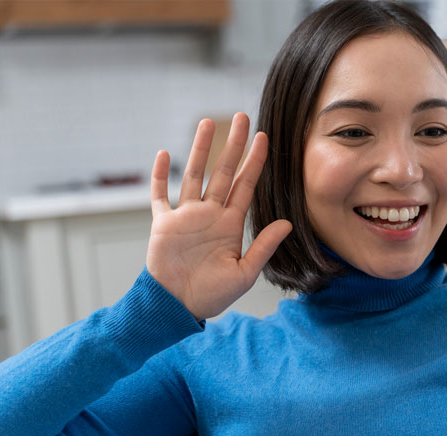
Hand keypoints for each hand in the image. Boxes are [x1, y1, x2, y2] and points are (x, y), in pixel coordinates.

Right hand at [146, 113, 291, 319]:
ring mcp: (186, 216)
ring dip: (200, 149)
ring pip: (194, 174)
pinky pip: (160, 195)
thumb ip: (263, 246)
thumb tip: (287, 223)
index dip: (255, 162)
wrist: (179, 307)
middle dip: (233, 145)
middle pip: (223, 171)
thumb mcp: (245, 273)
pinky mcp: (163, 224)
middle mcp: (210, 214)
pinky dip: (160, 175)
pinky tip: (164, 154)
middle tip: (242, 117)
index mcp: (230, 224)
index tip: (264, 138)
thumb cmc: (213, 295)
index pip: (246, 185)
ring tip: (208, 123)